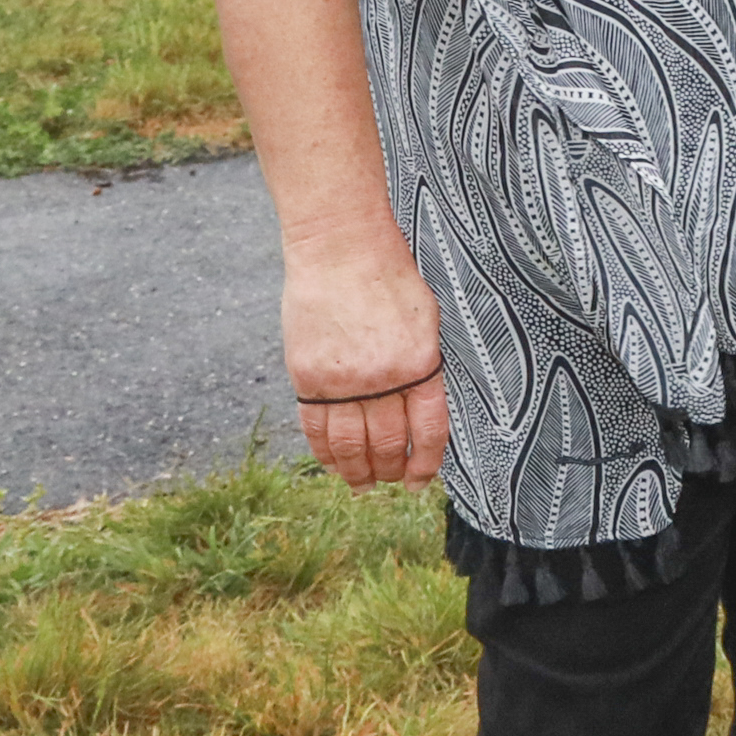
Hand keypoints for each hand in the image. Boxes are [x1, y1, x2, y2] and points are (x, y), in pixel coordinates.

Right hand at [283, 225, 450, 488]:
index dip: (426, 462)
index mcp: (421, 363)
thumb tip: (418, 411)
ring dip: (357, 472)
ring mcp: (341, 381)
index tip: (422, 480)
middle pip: (387, 444)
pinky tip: (334, 463)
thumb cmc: (389, 279)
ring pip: (349, 446)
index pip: (428, 430)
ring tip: (363, 485)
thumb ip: (423, 366)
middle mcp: (382, 378)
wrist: (341, 250)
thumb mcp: (426, 320)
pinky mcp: (307, 377)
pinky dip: (326, 453)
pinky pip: (316, 429)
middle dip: (391, 471)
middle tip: (391, 482)